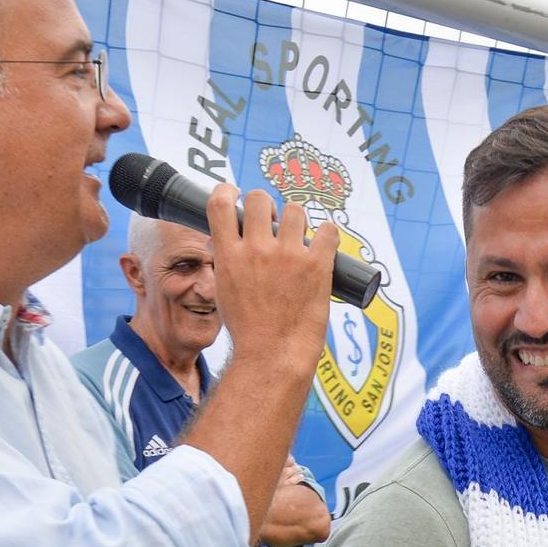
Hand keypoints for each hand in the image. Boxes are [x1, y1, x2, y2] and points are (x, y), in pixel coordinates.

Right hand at [207, 185, 341, 379]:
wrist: (273, 355)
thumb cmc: (249, 330)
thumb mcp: (224, 292)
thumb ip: (226, 263)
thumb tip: (223, 242)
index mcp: (229, 256)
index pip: (219, 204)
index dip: (227, 191)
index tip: (235, 193)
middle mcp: (257, 250)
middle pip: (259, 199)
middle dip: (266, 206)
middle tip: (273, 222)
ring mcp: (288, 256)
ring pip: (295, 210)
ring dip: (296, 220)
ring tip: (298, 238)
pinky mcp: (317, 265)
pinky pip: (328, 231)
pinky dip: (328, 234)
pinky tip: (324, 244)